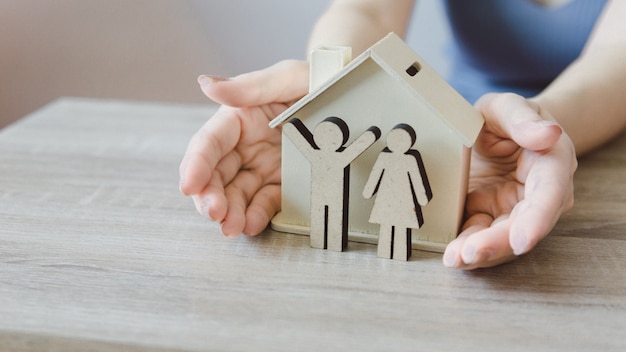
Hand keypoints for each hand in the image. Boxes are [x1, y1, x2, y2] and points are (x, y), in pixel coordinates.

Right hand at [179, 60, 307, 236]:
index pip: (209, 143)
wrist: (353, 98)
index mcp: (238, 118)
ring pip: (237, 194)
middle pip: (217, 174)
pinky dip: (256, 216)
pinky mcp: (283, 185)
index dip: (196, 164)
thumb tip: (205, 84)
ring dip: (230, 212)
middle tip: (214, 213)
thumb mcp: (288, 77)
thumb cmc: (317, 79)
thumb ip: (250, 85)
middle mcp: (244, 145)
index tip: (188, 185)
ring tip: (231, 227)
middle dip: (210, 196)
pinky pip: (265, 203)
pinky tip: (250, 225)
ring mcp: (263, 167)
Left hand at [443, 93, 576, 269]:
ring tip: (455, 259)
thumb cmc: (504, 116)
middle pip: (523, 226)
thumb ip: (521, 118)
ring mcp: (515, 208)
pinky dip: (468, 248)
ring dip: (481, 253)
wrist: (494, 130)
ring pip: (503, 239)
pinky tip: (452, 256)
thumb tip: (548, 134)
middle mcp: (539, 194)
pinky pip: (482, 237)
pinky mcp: (491, 216)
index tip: (521, 241)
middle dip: (497, 244)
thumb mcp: (505, 107)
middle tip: (469, 253)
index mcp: (551, 163)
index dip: (536, 221)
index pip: (549, 195)